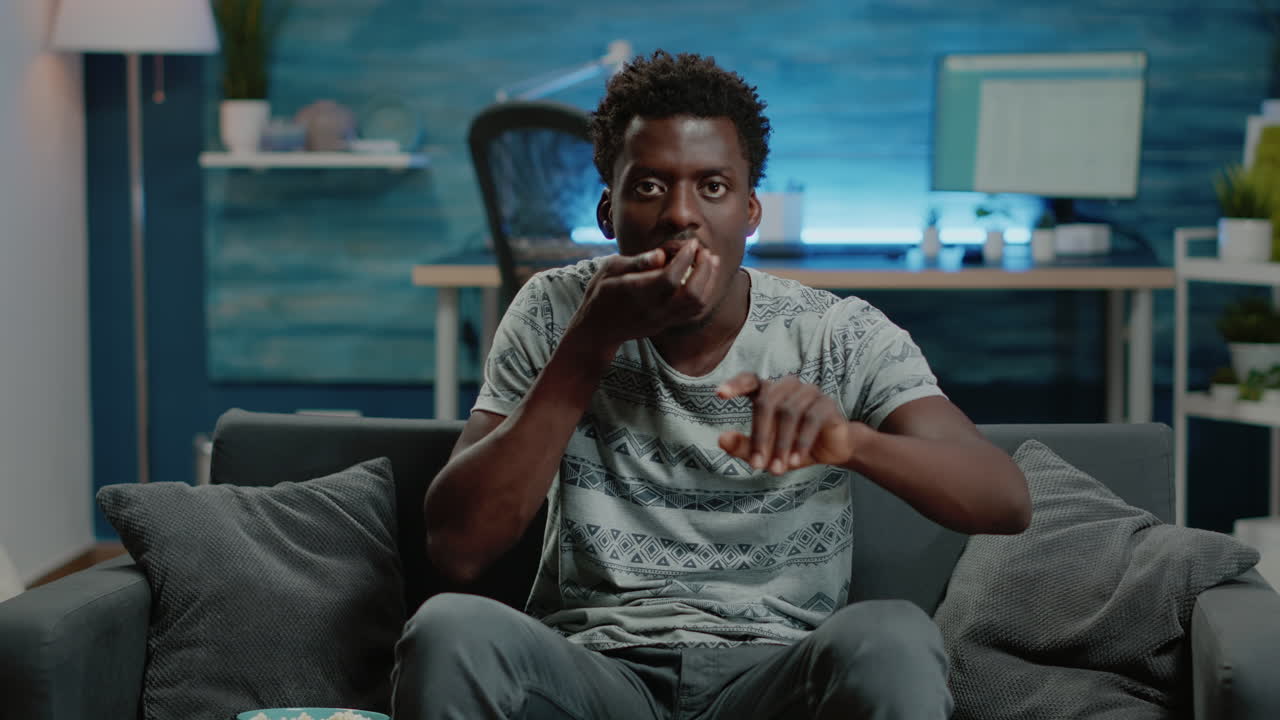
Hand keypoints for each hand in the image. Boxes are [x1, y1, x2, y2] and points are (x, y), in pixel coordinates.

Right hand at [569, 241, 720, 346]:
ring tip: (711, 260)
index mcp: (637, 292)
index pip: (670, 277)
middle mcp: (654, 309)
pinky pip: (694, 312)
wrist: (598, 328)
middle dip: (704, 269)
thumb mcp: (610, 269)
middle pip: (691, 293)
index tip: (691, 243)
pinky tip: (706, 277)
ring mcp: (663, 319)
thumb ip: (636, 262)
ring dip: (709, 280)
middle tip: (704, 250)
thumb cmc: (602, 291)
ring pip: (697, 304)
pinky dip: (706, 292)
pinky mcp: (668, 324)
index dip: (685, 258)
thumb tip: (661, 254)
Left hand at [716, 372, 862, 474]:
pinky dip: (800, 442)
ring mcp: (809, 391)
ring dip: (781, 444)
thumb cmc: (793, 445)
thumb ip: (744, 446)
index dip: (735, 385)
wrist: (833, 449)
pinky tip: (795, 461)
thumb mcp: (767, 451)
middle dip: (760, 436)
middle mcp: (787, 386)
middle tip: (757, 465)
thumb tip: (721, 439)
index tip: (718, 394)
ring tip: (777, 469)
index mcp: (769, 391)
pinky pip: (810, 419)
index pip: (749, 380)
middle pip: (766, 403)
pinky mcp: (826, 403)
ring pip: (788, 412)